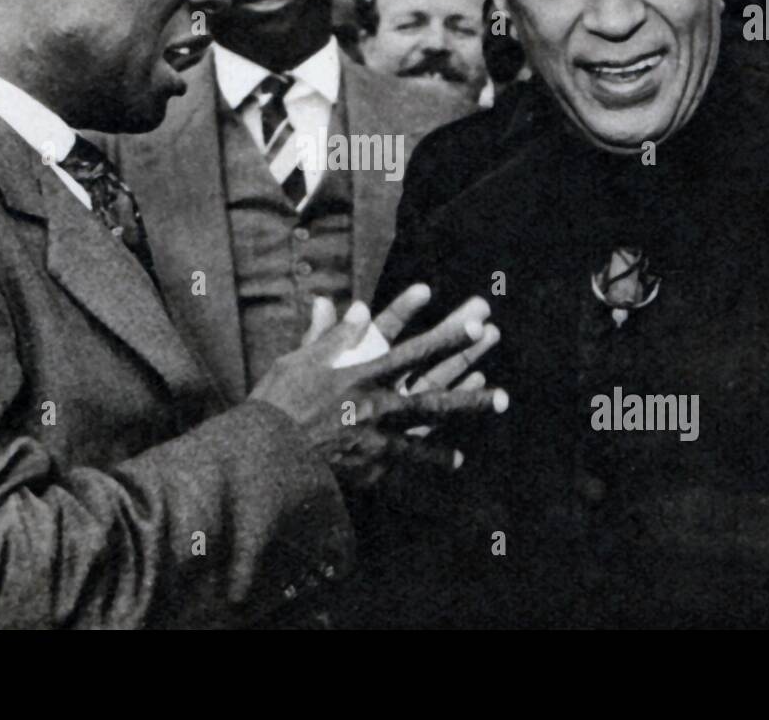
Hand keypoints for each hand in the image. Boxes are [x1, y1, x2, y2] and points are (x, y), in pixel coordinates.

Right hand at [250, 285, 507, 492]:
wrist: (265, 453)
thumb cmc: (277, 401)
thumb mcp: (299, 360)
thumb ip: (328, 334)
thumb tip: (347, 304)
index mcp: (359, 373)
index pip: (411, 349)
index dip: (445, 335)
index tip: (475, 322)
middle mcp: (375, 403)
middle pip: (433, 392)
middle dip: (471, 390)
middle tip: (504, 388)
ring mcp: (376, 436)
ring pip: (429, 427)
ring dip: (463, 415)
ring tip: (494, 406)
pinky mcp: (370, 464)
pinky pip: (410, 462)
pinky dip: (433, 460)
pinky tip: (456, 460)